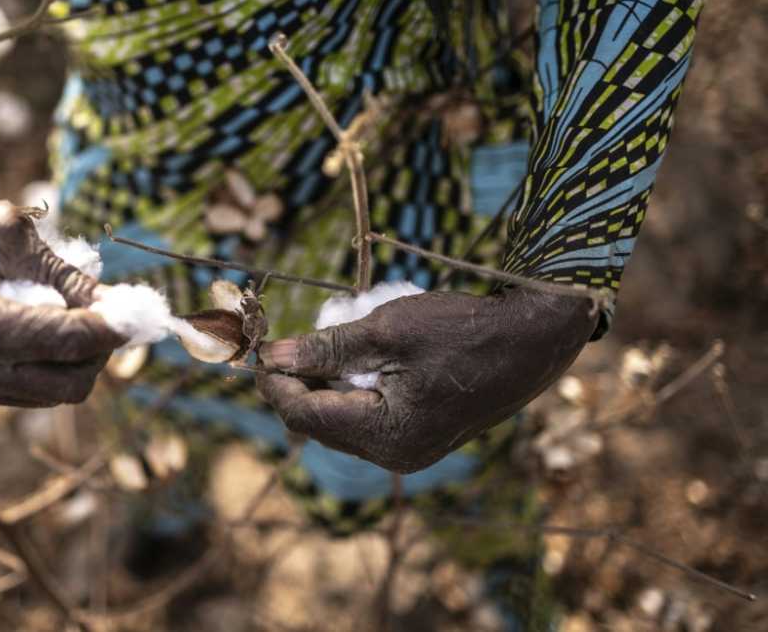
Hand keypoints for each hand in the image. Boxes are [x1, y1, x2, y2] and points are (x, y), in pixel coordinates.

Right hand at [0, 146, 123, 408]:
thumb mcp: (4, 230)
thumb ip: (64, 273)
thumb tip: (118, 307)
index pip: (70, 344)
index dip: (113, 328)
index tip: (139, 310)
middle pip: (68, 387)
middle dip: (96, 349)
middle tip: (101, 308)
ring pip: (45, 393)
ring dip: (66, 356)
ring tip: (47, 304)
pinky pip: (15, 390)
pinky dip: (34, 361)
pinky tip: (16, 318)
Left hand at [257, 287, 596, 472]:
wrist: (532, 341)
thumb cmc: (462, 330)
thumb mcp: (387, 330)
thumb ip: (326, 348)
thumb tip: (272, 357)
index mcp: (386, 434)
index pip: (305, 415)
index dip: (273, 383)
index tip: (254, 350)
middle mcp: (395, 455)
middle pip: (318, 425)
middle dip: (293, 387)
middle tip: (278, 346)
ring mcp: (409, 450)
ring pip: (339, 424)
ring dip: (319, 389)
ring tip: (311, 349)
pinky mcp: (419, 437)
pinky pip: (365, 420)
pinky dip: (347, 392)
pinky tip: (347, 362)